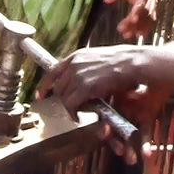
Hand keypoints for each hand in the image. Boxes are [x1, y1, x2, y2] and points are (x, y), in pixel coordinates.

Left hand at [37, 45, 167, 163]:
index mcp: (76, 56)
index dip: (44, 85)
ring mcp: (78, 76)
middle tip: (70, 108)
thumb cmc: (122, 62)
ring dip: (70, 107)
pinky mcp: (84, 87)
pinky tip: (77, 117)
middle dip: (62, 100)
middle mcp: (73, 65)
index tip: (40, 95)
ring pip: (64, 98)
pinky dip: (73, 113)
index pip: (52, 71)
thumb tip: (80, 78)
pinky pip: (71, 104)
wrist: (133, 62)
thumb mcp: (98, 59)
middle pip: (58, 88)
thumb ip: (85, 67)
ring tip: (79, 112)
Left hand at [104, 0, 156, 39]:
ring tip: (126, 35)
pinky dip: (143, 26)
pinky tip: (135, 34)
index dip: (139, 9)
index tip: (132, 20)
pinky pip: (149, 17)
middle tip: (124, 32)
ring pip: (148, 15)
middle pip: (146, 9)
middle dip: (137, 22)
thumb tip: (107, 0)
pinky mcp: (149, 5)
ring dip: (139, 26)